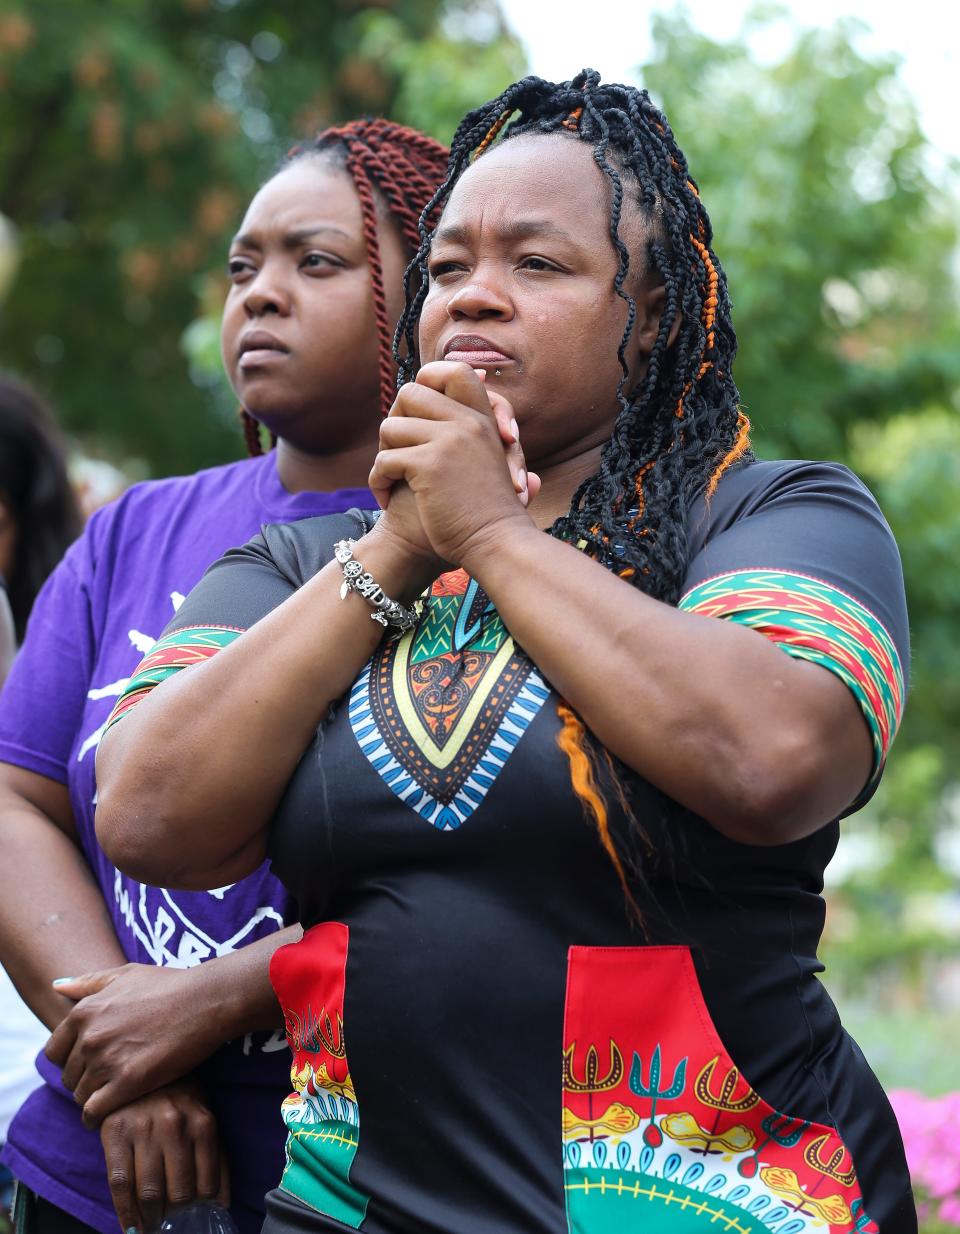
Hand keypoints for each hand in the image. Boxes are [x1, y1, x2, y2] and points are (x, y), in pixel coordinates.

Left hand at [45, 963, 227, 1127]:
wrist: (206, 1000)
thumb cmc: (170, 984)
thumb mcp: (126, 974)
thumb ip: (88, 982)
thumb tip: (57, 986)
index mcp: (84, 1012)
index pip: (54, 1051)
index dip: (70, 1059)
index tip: (88, 1063)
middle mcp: (89, 1038)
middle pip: (68, 1076)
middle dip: (83, 1080)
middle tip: (106, 1080)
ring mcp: (107, 1061)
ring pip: (81, 1095)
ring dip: (93, 1098)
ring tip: (113, 1095)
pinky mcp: (128, 1083)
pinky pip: (95, 1112)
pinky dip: (97, 1117)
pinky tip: (111, 1114)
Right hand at [100, 1079, 227, 1233]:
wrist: (142, 1065)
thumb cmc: (179, 1098)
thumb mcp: (204, 1118)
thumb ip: (216, 1157)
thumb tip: (222, 1203)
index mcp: (202, 1123)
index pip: (206, 1183)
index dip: (200, 1207)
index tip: (195, 1215)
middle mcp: (175, 1125)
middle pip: (178, 1191)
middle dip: (175, 1214)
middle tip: (170, 1220)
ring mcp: (143, 1129)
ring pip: (149, 1191)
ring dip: (151, 1218)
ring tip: (152, 1223)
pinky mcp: (116, 1132)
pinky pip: (119, 1184)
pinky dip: (126, 1213)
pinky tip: (131, 1226)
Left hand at [370, 362, 540, 567]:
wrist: (496, 544)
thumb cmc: (489, 512)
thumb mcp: (491, 459)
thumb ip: (481, 427)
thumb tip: (486, 377)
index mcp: (483, 418)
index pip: (453, 370)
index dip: (428, 381)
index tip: (416, 415)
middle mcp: (468, 421)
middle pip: (410, 393)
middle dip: (395, 423)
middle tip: (397, 455)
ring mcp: (451, 439)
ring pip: (390, 426)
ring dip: (382, 457)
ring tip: (390, 482)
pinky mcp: (430, 464)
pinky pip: (384, 459)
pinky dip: (378, 481)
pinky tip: (386, 499)